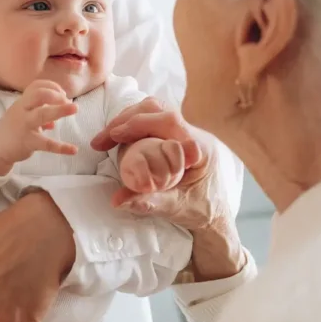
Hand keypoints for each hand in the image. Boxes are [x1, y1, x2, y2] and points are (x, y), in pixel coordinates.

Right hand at [0, 80, 78, 174]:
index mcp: (23, 102)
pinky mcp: (28, 142)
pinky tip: (74, 150)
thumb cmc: (12, 127)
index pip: (37, 86)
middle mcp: (23, 110)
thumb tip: (54, 120)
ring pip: (42, 114)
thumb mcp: (23, 115)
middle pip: (39, 95)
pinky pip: (46, 144)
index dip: (53, 86)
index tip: (63, 94)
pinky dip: (61, 147)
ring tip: (75, 108)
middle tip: (69, 102)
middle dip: (56, 94)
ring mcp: (25, 126)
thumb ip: (39, 113)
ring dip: (60, 110)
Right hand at [93, 98, 217, 229]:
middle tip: (101, 141)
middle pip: (157, 109)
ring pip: (153, 111)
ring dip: (126, 121)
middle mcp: (193, 134)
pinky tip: (117, 141)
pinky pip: (152, 122)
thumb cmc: (203, 210)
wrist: (219, 213)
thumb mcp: (178, 208)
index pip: (169, 121)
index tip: (115, 135)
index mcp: (200, 147)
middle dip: (125, 120)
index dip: (139, 123)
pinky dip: (132, 128)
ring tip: (105, 140)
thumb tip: (118, 200)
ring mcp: (185, 133)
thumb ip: (150, 202)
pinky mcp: (176, 137)